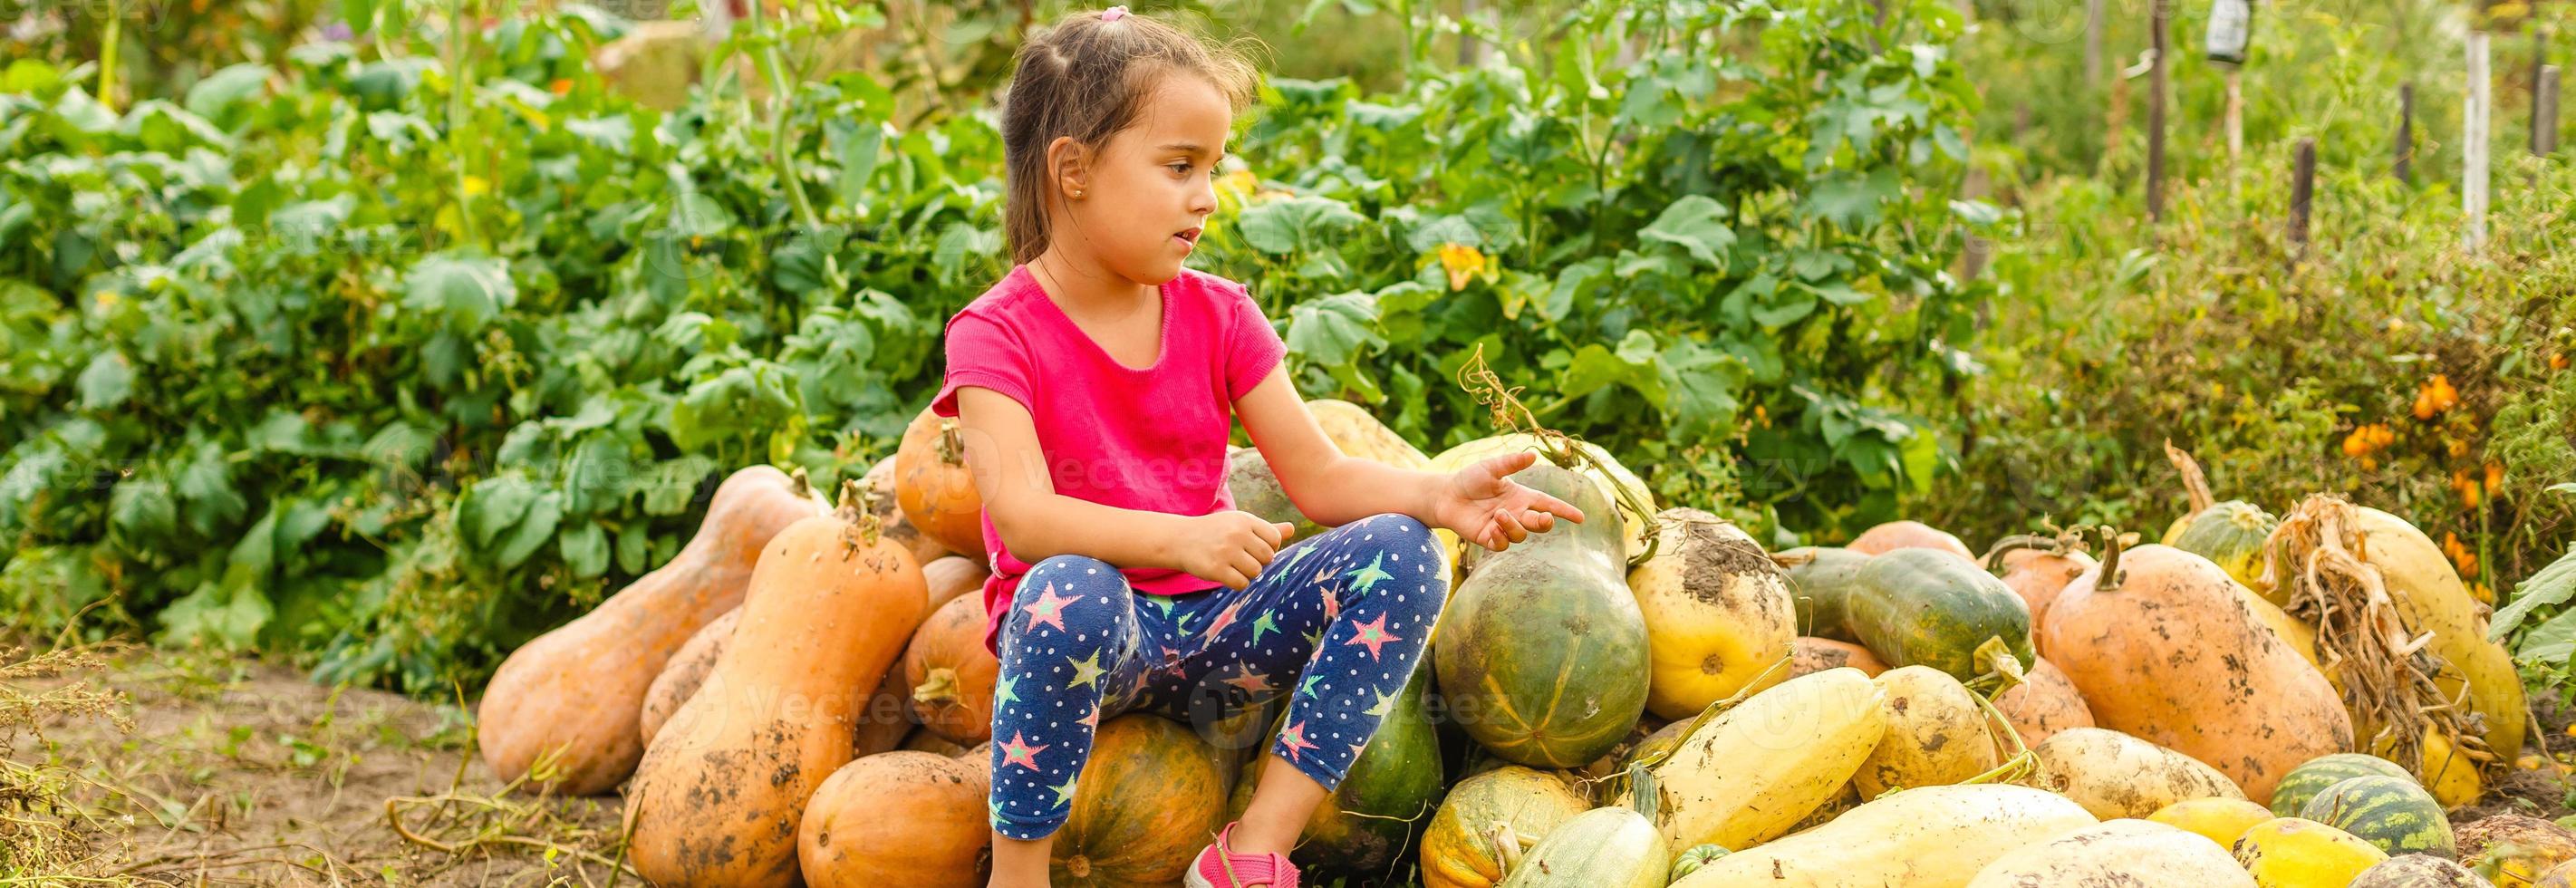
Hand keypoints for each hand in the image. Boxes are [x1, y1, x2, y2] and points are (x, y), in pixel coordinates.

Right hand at [1175, 511, 1294, 589]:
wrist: (1180, 539)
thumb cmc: (1216, 531)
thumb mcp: (1239, 524)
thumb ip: (1266, 529)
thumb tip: (1292, 529)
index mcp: (1245, 520)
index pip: (1275, 539)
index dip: (1269, 548)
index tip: (1254, 549)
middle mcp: (1237, 534)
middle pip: (1267, 557)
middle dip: (1258, 562)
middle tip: (1242, 559)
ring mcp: (1226, 551)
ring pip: (1256, 572)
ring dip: (1247, 573)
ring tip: (1233, 566)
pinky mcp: (1216, 569)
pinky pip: (1241, 584)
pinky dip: (1237, 583)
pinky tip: (1226, 574)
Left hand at [1433, 451, 1587, 551]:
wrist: (1446, 495)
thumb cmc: (1471, 479)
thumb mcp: (1491, 468)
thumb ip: (1511, 463)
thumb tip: (1532, 455)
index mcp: (1522, 496)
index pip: (1549, 504)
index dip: (1565, 511)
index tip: (1581, 518)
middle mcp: (1517, 513)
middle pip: (1540, 523)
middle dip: (1546, 522)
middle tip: (1544, 518)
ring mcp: (1504, 527)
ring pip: (1521, 534)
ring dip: (1514, 525)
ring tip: (1497, 514)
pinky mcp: (1489, 538)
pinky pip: (1503, 544)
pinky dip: (1501, 537)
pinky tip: (1492, 528)